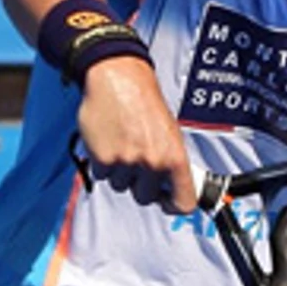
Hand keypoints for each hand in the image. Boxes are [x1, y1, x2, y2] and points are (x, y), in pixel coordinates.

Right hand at [76, 56, 196, 213]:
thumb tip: (173, 189)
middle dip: (141, 184)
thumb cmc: (145, 105)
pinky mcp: (102, 159)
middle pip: (146, 197)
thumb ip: (171, 164)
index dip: (175, 205)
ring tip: (125, 145)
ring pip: (122, 187)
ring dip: (121, 173)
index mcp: (175, 157)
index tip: (169, 202)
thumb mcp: (171, 134)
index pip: (184, 202)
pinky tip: (110, 142)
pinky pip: (103, 176)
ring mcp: (126, 162)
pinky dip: (104, 164)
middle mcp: (152, 162)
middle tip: (139, 163)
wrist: (118, 80)